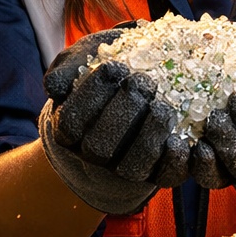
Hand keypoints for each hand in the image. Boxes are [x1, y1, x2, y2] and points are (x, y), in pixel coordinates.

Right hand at [37, 27, 188, 213]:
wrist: (138, 89)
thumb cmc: (107, 72)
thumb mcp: (84, 60)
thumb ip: (67, 67)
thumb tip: (56, 88)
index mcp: (70, 130)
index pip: (71, 123)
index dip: (91, 96)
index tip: (114, 66)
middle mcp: (94, 154)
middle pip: (99, 148)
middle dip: (122, 113)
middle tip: (141, 82)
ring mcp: (125, 166)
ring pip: (131, 167)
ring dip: (148, 137)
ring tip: (162, 106)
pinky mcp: (157, 171)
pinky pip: (165, 176)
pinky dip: (175, 161)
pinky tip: (180, 137)